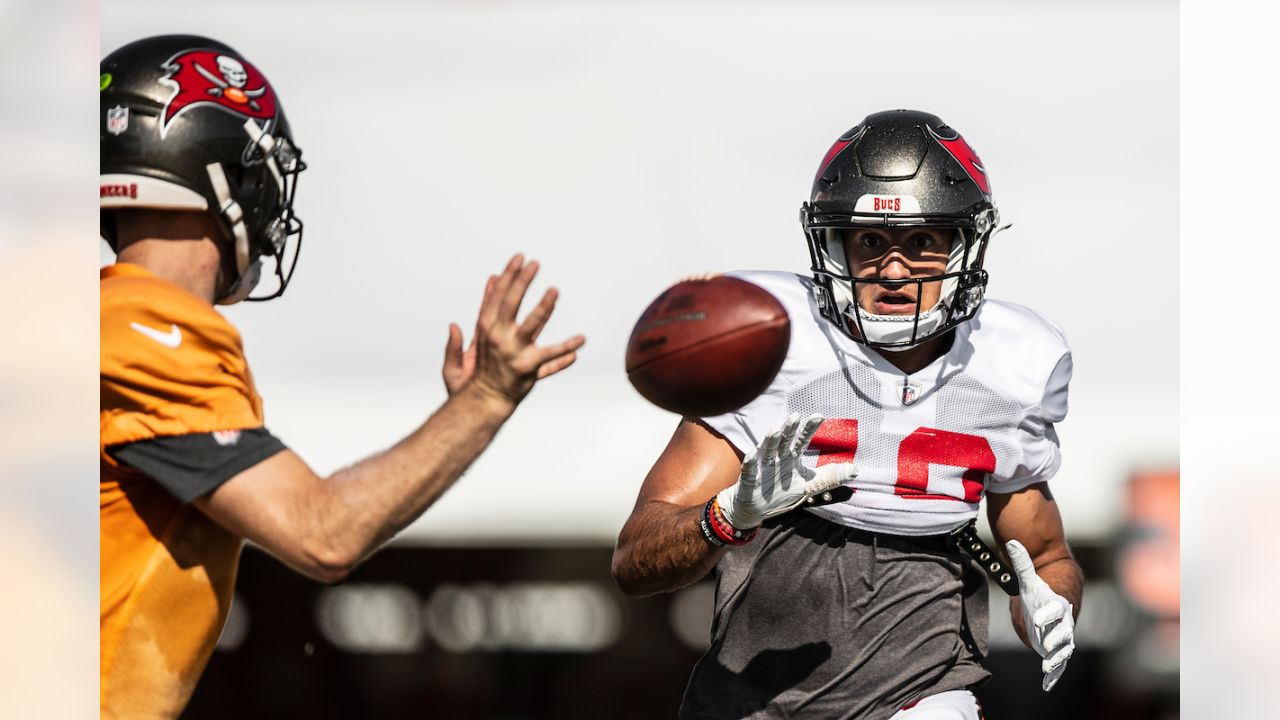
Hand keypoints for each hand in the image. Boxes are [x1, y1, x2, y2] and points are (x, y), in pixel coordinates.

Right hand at [445, 254, 584, 405]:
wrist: (482, 406)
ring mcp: (514, 352)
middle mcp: (498, 338)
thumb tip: (459, 321)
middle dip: (522, 281)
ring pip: (532, 324)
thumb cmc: (470, 382)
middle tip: (534, 263)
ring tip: (555, 290)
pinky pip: (551, 356)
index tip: (517, 260)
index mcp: (483, 331)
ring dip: (544, 307)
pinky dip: (567, 348)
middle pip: (511, 303)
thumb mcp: (456, 360)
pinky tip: (581, 340)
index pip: (496, 298)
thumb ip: (457, 342)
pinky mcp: (528, 367)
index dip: (507, 277)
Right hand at [716, 413, 855, 529]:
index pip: (802, 441)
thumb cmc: (783, 493)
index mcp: (791, 458)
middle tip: (796, 416)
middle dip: (790, 430)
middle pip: (784, 442)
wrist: (756, 508)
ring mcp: (763, 468)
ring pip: (767, 452)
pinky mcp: (750, 480)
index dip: (809, 429)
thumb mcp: (810, 486)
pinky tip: (750, 454)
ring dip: (770, 442)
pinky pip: (749, 470)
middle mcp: (778, 459)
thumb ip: (831, 477)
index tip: (819, 416)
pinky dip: (750, 463)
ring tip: (775, 430)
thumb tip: (856, 470)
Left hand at [1006, 539, 1075, 691]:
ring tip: (1048, 667)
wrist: (1055, 601)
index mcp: (1058, 605)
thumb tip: (1012, 541)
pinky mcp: (1056, 650)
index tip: (1038, 617)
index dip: (1047, 613)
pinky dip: (1053, 675)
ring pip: (1062, 650)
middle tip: (1046, 647)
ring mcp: (1061, 638)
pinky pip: (1057, 664)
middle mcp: (1063, 623)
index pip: (1055, 609)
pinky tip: (1047, 685)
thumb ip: (1022, 562)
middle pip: (1062, 632)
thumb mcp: (1029, 578)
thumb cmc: (1040, 590)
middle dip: (1055, 640)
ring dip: (1056, 659)